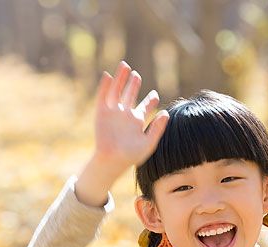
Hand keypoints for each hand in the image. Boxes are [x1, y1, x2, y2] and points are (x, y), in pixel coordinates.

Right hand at [74, 62, 168, 206]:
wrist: (113, 160)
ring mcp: (113, 113)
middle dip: (133, 85)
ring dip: (120, 79)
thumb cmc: (131, 156)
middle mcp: (125, 115)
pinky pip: (103, 97)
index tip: (155, 95)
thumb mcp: (149, 143)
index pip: (145, 107)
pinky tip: (108, 76)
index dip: (150, 100)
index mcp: (137, 121)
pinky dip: (105, 86)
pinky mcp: (102, 113)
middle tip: (137, 75)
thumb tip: (166, 113)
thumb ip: (158, 128)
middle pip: (130, 95)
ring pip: (117, 92)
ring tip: (125, 66)